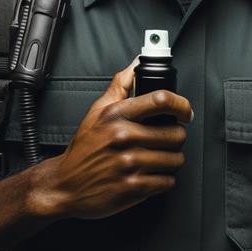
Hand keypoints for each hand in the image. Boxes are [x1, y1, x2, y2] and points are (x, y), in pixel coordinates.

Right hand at [29, 59, 192, 219]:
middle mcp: (123, 137)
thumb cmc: (85, 148)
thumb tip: (136, 64)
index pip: (161, 100)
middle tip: (165, 140)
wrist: (66, 184)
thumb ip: (121, 84)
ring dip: (171, 160)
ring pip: (175, 159)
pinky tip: (151, 174)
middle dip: (175, 138)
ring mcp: (129, 163)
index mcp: (116, 115)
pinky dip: (164, 180)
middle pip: (175, 134)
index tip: (185, 112)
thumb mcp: (97, 111)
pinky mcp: (133, 187)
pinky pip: (168, 181)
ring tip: (157, 158)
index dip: (181, 105)